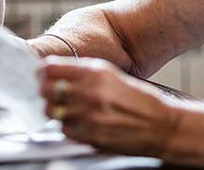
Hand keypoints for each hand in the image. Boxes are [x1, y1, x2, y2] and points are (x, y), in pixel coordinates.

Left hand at [39, 56, 181, 156]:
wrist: (161, 125)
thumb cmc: (137, 99)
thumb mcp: (111, 74)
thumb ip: (82, 72)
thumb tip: (52, 71)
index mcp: (94, 72)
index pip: (50, 68)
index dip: (42, 72)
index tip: (42, 75)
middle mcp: (89, 92)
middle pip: (46, 90)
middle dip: (46, 92)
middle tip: (52, 95)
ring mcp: (89, 115)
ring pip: (52, 112)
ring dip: (56, 111)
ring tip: (69, 110)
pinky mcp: (91, 135)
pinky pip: (65, 130)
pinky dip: (69, 127)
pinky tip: (81, 123)